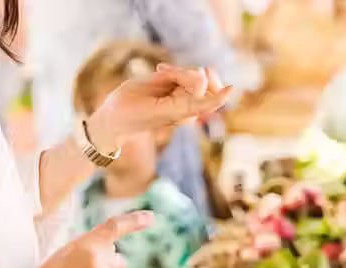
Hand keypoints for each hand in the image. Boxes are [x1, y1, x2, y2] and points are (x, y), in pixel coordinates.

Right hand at [85, 65, 231, 151]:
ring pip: (194, 76)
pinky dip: (175, 70)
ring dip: (179, 71)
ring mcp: (181, 97)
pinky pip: (184, 74)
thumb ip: (176, 85)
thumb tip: (202, 74)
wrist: (115, 118)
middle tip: (177, 72)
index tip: (230, 89)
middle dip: (194, 75)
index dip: (220, 95)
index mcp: (181, 113)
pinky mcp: (175, 89)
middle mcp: (186, 106)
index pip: (207, 103)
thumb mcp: (151, 98)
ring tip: (160, 73)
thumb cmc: (130, 113)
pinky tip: (159, 71)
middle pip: (204, 84)